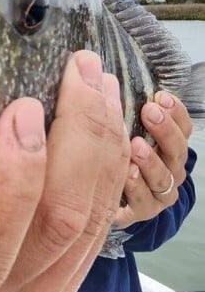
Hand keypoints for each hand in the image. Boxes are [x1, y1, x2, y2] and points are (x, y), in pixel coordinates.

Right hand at [0, 51, 129, 291]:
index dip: (16, 174)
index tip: (26, 107)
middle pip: (57, 223)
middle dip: (80, 137)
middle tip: (83, 72)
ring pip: (90, 223)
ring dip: (105, 146)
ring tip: (103, 86)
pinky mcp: (64, 288)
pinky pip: (102, 227)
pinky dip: (112, 171)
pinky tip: (112, 127)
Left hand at [114, 91, 191, 228]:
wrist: (122, 202)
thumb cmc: (124, 157)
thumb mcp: (129, 133)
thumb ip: (128, 112)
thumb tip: (108, 80)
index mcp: (171, 147)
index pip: (183, 128)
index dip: (175, 112)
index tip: (160, 96)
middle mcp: (171, 170)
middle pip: (176, 151)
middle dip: (164, 130)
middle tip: (149, 112)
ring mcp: (159, 193)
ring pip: (162, 177)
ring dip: (150, 161)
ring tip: (136, 146)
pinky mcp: (142, 211)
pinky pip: (142, 201)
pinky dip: (135, 188)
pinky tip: (125, 174)